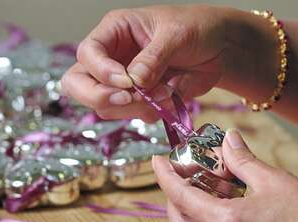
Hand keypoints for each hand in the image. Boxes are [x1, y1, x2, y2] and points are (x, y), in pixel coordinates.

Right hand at [61, 5, 277, 121]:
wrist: (220, 49)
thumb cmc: (196, 29)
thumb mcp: (176, 35)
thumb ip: (152, 58)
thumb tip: (133, 81)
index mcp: (114, 32)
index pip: (87, 55)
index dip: (100, 72)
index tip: (126, 83)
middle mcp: (111, 59)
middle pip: (78, 85)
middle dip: (101, 97)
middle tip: (129, 99)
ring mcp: (123, 83)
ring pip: (107, 107)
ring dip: (135, 107)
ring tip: (167, 92)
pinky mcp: (139, 101)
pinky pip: (134, 116)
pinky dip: (153, 113)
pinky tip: (171, 99)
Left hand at [152, 129, 297, 221]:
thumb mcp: (273, 179)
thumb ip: (242, 159)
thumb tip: (227, 139)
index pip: (180, 196)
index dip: (165, 176)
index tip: (157, 161)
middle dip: (173, 198)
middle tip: (182, 178)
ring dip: (191, 216)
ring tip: (207, 194)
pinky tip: (223, 216)